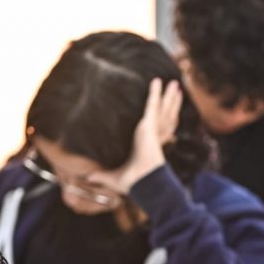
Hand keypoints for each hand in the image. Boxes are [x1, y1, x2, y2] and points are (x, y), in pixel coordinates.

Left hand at [88, 78, 181, 194]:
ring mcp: (154, 130)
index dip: (166, 123)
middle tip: (175, 89)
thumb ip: (102, 175)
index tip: (167, 114)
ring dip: (170, 96)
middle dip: (172, 102)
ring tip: (175, 84)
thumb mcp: (114, 177)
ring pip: (165, 109)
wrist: (142, 182)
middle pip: (167, 115)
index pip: (160, 130)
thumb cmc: (132, 182)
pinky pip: (153, 105)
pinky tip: (156, 81)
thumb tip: (88, 178)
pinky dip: (155, 93)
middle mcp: (154, 136)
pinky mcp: (149, 126)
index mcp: (148, 146)